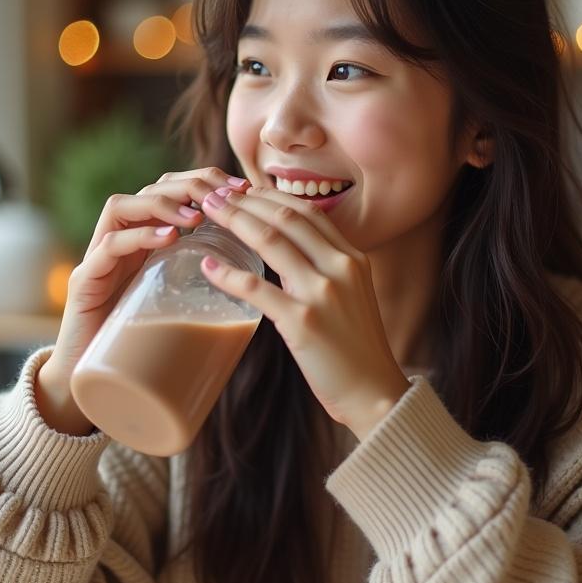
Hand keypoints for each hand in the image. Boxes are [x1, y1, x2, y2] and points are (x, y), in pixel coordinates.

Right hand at [37, 167, 249, 432]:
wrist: (92, 389)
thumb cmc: (145, 347)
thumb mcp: (182, 307)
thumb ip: (210, 290)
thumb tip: (270, 287)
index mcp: (148, 243)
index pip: (173, 189)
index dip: (207, 180)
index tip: (243, 188)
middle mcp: (121, 242)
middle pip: (150, 189)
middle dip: (189, 184)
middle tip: (225, 196)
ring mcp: (98, 260)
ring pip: (122, 207)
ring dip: (163, 204)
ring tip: (198, 216)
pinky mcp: (83, 284)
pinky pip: (107, 247)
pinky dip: (138, 237)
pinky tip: (168, 239)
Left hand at [198, 185, 409, 440]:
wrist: (374, 391)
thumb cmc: (357, 347)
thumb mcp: (352, 295)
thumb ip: (324, 269)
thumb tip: (283, 250)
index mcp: (352, 258)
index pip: (307, 212)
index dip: (271, 196)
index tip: (243, 191)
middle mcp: (340, 267)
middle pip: (285, 217)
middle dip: (247, 201)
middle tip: (216, 194)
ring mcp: (322, 293)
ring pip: (271, 241)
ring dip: (234, 221)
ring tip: (207, 212)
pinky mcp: (303, 322)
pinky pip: (256, 288)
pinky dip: (228, 274)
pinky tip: (208, 265)